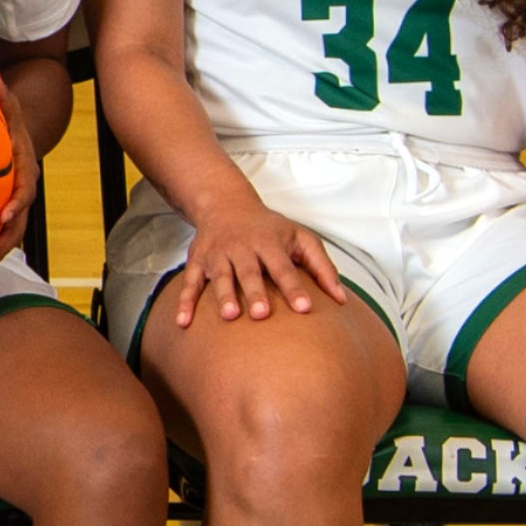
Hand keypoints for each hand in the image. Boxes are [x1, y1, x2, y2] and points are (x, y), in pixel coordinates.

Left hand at [0, 64, 35, 272]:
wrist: (17, 141)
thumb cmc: (7, 124)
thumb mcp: (8, 106)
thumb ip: (1, 93)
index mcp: (24, 172)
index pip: (25, 189)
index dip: (17, 203)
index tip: (5, 214)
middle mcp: (19, 196)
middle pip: (15, 230)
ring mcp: (8, 212)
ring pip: (1, 243)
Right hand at [165, 191, 345, 329]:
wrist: (225, 203)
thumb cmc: (270, 228)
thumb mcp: (300, 238)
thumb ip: (322, 267)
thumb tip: (342, 300)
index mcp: (270, 243)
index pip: (284, 268)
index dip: (294, 288)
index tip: (305, 309)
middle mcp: (243, 248)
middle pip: (250, 272)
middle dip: (255, 292)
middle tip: (261, 314)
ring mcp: (219, 255)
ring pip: (221, 277)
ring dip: (223, 296)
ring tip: (229, 316)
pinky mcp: (199, 261)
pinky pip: (191, 282)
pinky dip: (185, 302)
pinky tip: (183, 322)